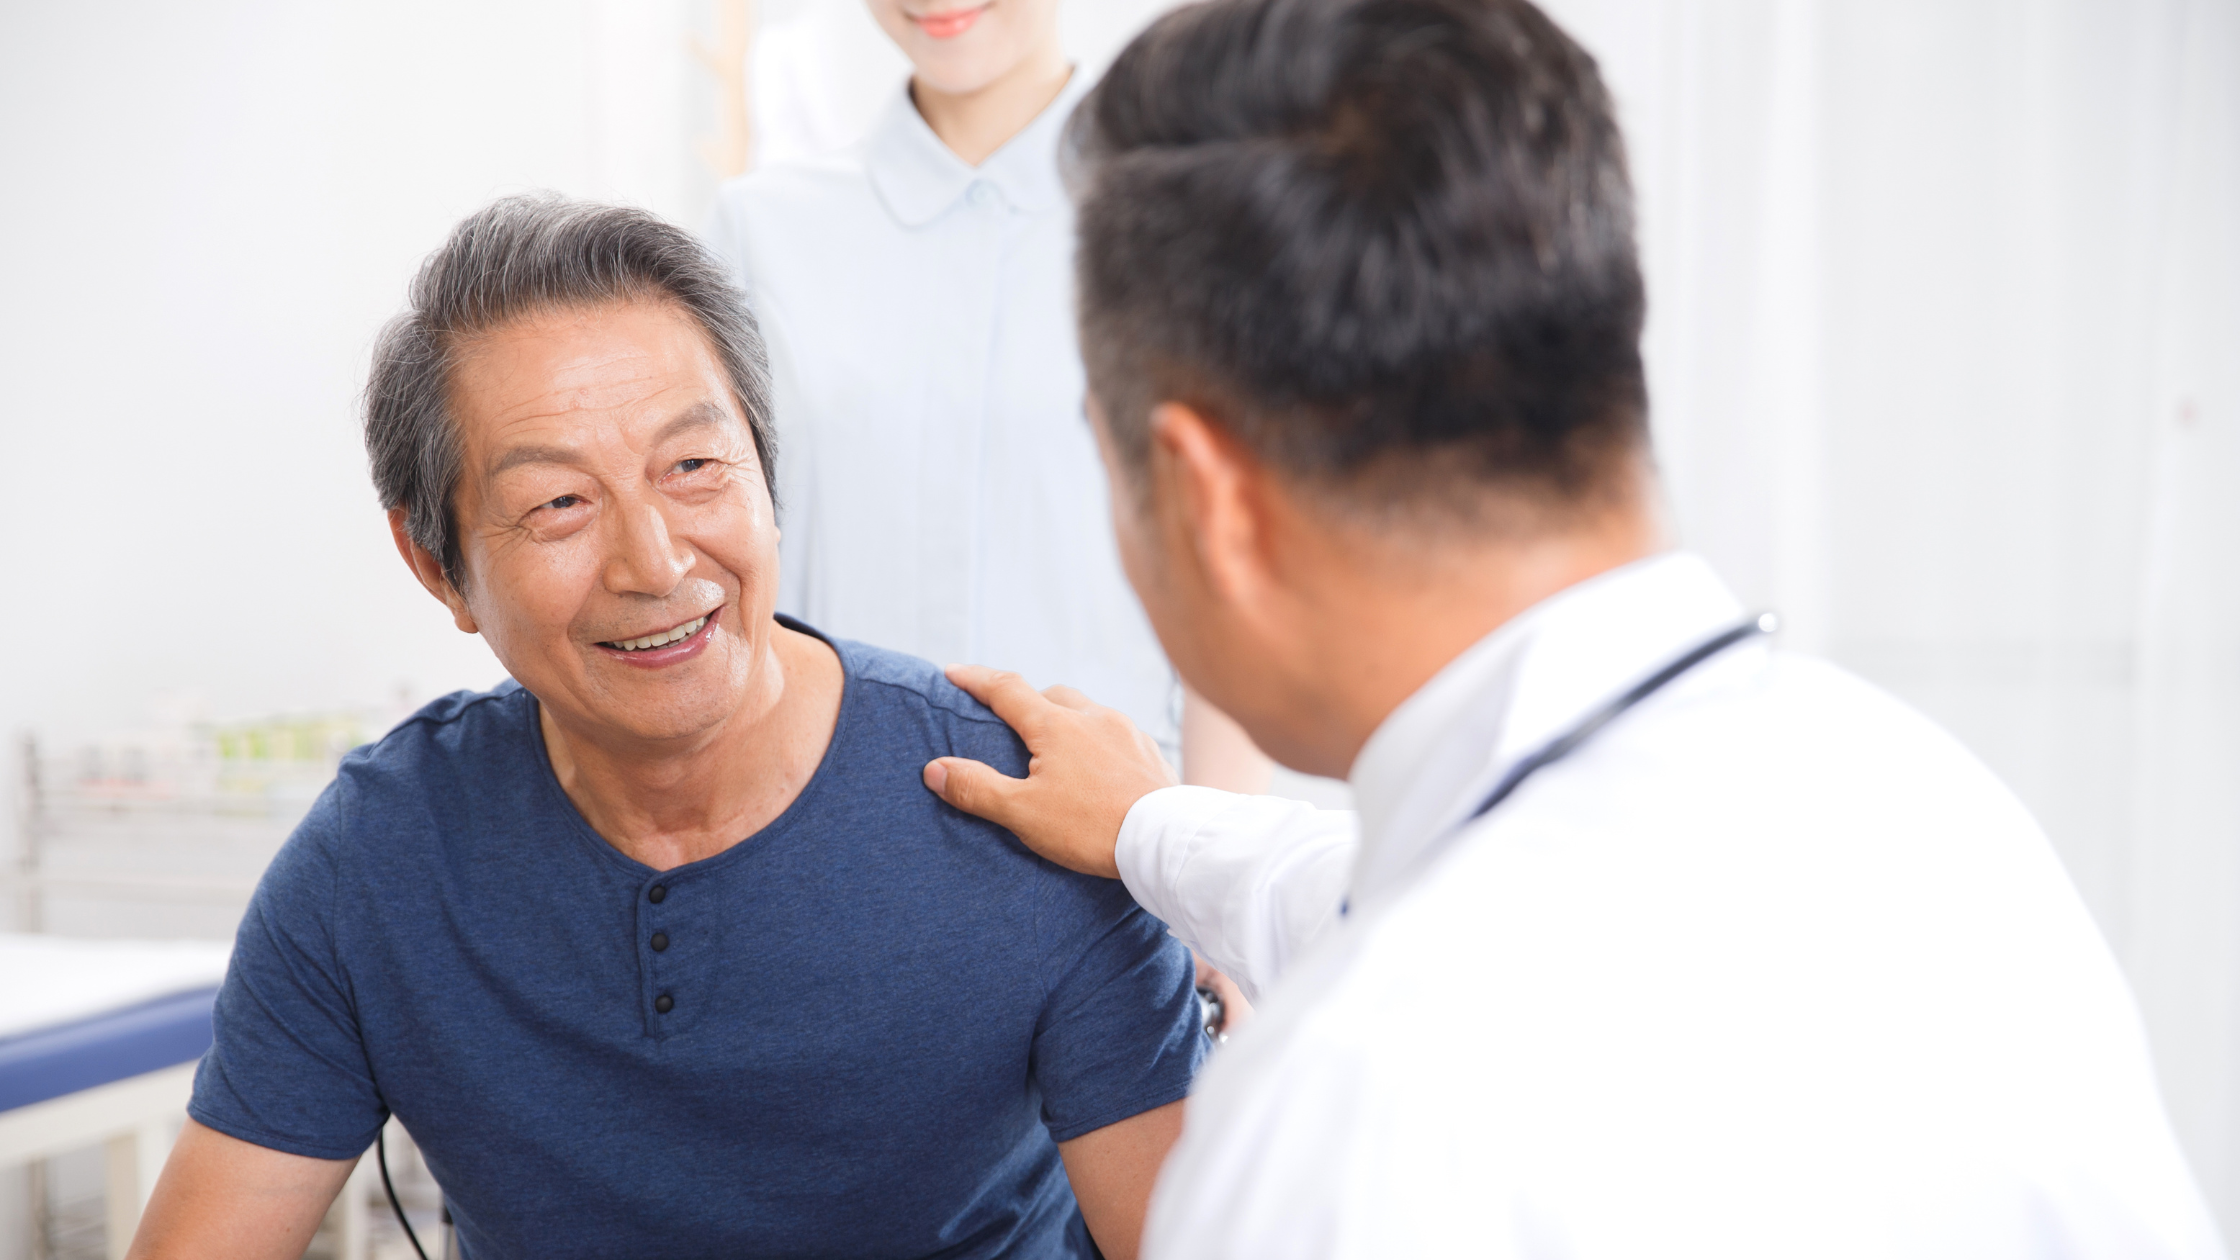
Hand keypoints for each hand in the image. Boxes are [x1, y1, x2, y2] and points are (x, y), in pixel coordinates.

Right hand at [922, 665, 1177, 878]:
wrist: (1165, 840)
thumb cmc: (1091, 826)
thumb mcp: (1023, 812)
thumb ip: (977, 788)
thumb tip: (935, 769)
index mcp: (1056, 725)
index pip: (1006, 689)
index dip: (976, 679)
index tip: (953, 672)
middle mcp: (1093, 717)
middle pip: (1051, 694)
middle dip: (1027, 701)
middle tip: (1011, 722)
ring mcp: (1126, 732)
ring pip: (1087, 711)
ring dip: (1066, 720)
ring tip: (1056, 751)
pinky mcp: (1149, 752)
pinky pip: (1116, 733)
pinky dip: (1097, 740)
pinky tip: (1097, 767)